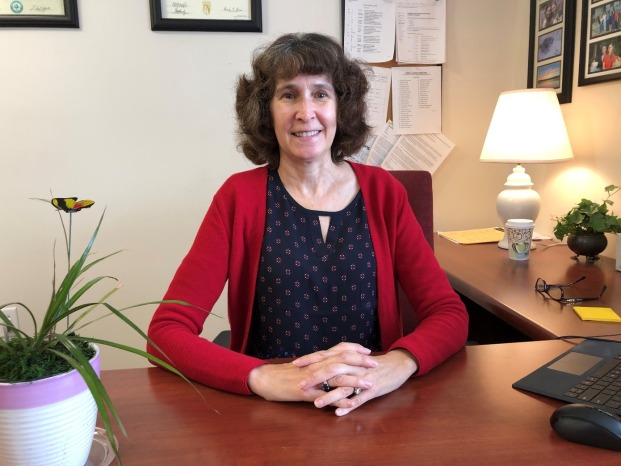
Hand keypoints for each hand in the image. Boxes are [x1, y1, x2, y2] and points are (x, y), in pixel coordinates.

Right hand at [247, 342, 375, 401]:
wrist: (266, 379)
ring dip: (355, 381)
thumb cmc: (285, 373)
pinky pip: (326, 397)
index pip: (340, 349)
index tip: (368, 352)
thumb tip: (332, 362)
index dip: (355, 349)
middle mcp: (317, 365)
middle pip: (343, 360)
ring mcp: (313, 379)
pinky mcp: (307, 393)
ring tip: (370, 384)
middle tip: (376, 364)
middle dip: (361, 362)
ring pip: (337, 377)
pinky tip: (351, 405)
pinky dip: (339, 401)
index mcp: (317, 358)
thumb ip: (319, 363)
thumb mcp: (305, 365)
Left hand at [297, 348, 417, 415]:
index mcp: (348, 358)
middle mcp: (354, 366)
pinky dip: (349, 405)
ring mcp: (363, 378)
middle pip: (332, 369)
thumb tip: (321, 363)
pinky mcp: (373, 389)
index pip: (326, 356)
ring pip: (344, 386)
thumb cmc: (374, 363)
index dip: (310, 360)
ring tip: (316, 404)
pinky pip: (360, 398)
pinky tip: (339, 412)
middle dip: (315, 378)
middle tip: (301, 386)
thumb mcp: (356, 359)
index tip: (295, 365)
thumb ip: (340, 360)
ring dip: (330, 396)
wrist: (397, 364)